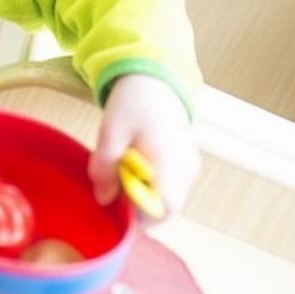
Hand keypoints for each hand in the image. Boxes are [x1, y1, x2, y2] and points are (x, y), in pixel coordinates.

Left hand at [88, 74, 199, 215]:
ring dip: (144, 195)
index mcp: (170, 161)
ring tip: (126, 167)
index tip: (117, 200)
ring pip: (168, 200)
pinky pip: (171, 188)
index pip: (163, 208)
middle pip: (166, 210)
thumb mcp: (110, 131)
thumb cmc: (132, 103)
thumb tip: (103, 199)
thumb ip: (105, 166)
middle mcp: (187, 170)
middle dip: (138, 206)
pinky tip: (136, 163)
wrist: (155, 80)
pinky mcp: (189, 165)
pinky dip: (152, 185)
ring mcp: (191, 168)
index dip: (139, 214)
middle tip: (116, 184)